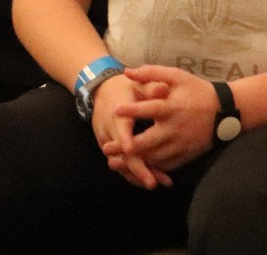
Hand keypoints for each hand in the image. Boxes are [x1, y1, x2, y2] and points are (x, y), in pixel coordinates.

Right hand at [88, 72, 165, 189]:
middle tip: (152, 182)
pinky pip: (120, 163)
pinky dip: (133, 173)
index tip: (132, 150)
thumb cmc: (125, 87)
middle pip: (121, 153)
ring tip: (157, 183)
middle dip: (136, 169)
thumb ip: (150, 87)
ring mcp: (107, 140)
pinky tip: (149, 179)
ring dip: (137, 175)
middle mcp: (109, 130)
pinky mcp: (109, 147)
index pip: (120, 129)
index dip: (125, 141)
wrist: (102, 90)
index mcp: (117, 114)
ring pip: (120, 162)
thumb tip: (163, 88)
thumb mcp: (137, 84)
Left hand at [106, 65, 219, 176]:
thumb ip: (152, 73)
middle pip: (149, 141)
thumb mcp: (177, 76)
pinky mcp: (187, 155)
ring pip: (156, 157)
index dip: (132, 110)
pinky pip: (168, 165)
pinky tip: (137, 168)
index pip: (150, 109)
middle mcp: (176, 128)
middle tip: (106, 148)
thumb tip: (126, 72)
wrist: (225, 112)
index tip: (115, 110)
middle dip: (127, 146)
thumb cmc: (197, 91)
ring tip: (115, 162)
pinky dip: (152, 168)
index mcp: (172, 107)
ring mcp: (182, 144)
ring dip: (135, 161)